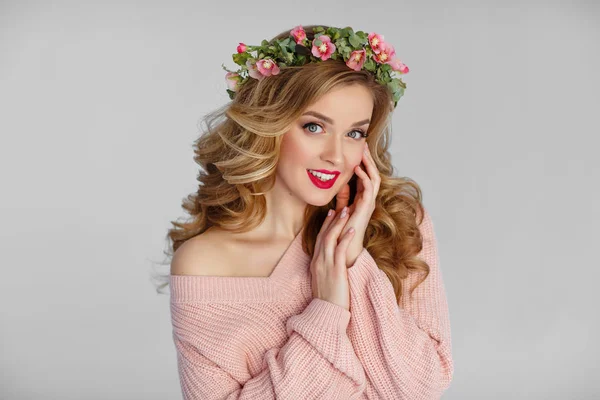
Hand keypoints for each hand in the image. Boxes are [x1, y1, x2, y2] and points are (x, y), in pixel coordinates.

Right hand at [310, 206, 355, 310]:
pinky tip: (353, 230)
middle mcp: (318, 261)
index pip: (319, 240)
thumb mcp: (323, 281)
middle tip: (338, 207)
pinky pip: (340, 250)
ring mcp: (326, 265)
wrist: (326, 314)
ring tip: (347, 211)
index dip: (325, 226)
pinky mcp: (336, 271)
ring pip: (330, 239)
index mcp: (315, 263)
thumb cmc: (328, 300)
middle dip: (331, 221)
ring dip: (339, 224)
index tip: (331, 215)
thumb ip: (326, 268)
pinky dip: (346, 238)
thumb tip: (333, 262)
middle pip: (323, 235)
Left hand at [335, 143, 380, 267]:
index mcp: (363, 198)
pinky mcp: (366, 208)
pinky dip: (364, 178)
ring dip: (369, 165)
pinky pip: (369, 189)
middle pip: (372, 174)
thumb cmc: (342, 229)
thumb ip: (343, 196)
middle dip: (368, 160)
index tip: (359, 149)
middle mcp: (368, 200)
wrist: (344, 246)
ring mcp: (369, 204)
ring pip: (374, 179)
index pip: (367, 176)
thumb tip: (340, 183)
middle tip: (363, 145)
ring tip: (362, 152)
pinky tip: (357, 168)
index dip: (364, 162)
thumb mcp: (341, 207)